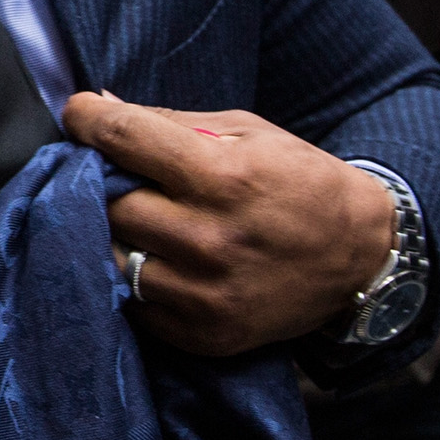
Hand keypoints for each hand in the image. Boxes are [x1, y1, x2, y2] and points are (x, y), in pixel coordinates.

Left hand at [61, 91, 395, 356]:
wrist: (361, 258)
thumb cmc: (301, 181)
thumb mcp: (249, 132)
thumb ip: (172, 122)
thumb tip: (101, 104)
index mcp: (224, 177)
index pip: (125, 139)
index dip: (88, 118)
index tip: (78, 113)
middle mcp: (210, 239)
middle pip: (109, 202)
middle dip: (101, 180)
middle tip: (112, 171)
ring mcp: (204, 294)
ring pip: (112, 256)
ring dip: (113, 233)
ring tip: (131, 217)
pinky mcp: (203, 334)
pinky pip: (134, 302)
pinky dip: (136, 276)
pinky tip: (157, 258)